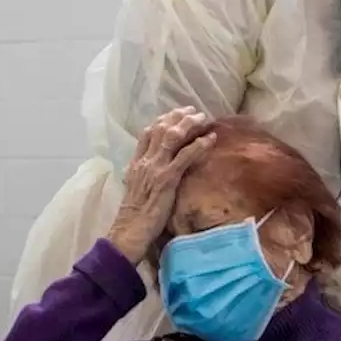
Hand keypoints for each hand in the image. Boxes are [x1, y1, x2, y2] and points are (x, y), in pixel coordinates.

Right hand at [106, 107, 214, 262]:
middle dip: (178, 117)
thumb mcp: (135, 189)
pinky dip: (199, 145)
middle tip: (193, 111)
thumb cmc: (135, 216)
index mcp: (136, 162)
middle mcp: (144, 161)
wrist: (130, 230)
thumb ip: (142, 175)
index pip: (147, 133)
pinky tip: (211, 139)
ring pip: (173, 137)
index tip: (175, 114)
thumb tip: (150, 169)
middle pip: (161, 129)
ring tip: (204, 119)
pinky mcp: (167, 178)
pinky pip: (185, 156)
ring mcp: (155, 168)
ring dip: (190, 125)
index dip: (163, 120)